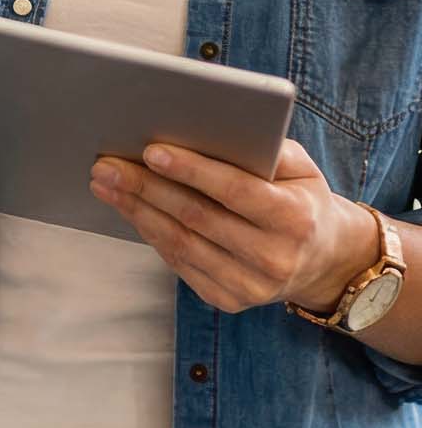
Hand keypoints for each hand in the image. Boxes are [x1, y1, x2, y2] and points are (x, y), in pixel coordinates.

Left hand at [89, 137, 379, 314]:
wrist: (323, 260)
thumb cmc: (299, 198)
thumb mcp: (300, 168)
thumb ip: (264, 147)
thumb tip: (211, 127)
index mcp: (295, 219)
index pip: (235, 191)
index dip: (191, 170)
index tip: (150, 150)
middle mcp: (275, 258)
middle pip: (197, 217)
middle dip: (146, 187)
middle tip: (106, 163)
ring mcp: (252, 286)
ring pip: (180, 243)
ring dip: (136, 210)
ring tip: (104, 183)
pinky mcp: (230, 300)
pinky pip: (179, 263)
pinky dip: (149, 232)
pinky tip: (129, 209)